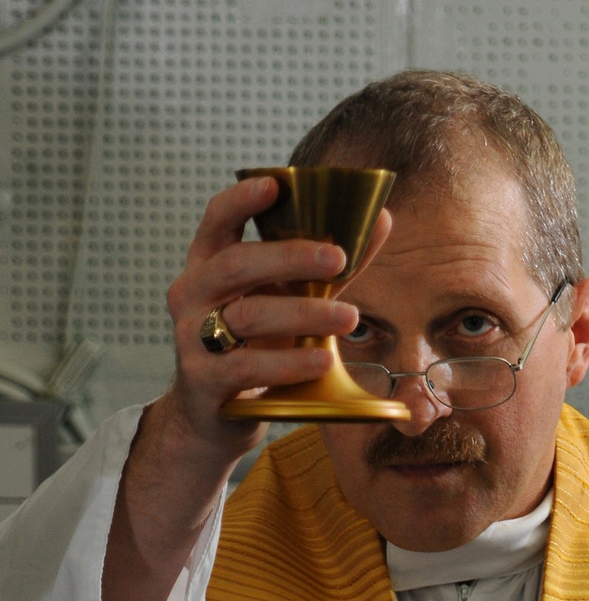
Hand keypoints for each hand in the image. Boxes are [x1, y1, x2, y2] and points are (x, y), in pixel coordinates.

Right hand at [103, 178, 391, 600]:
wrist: (215, 416)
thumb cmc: (256, 346)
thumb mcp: (287, 302)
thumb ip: (329, 266)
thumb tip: (382, 219)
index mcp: (209, 265)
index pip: (217, 220)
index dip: (242, 199)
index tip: (277, 184)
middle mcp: (192, 296)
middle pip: (236, 265)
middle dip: (289, 257)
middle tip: (339, 258)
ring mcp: (193, 340)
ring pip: (247, 317)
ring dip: (302, 315)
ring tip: (349, 318)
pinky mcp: (203, 382)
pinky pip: (245, 367)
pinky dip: (287, 363)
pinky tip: (321, 361)